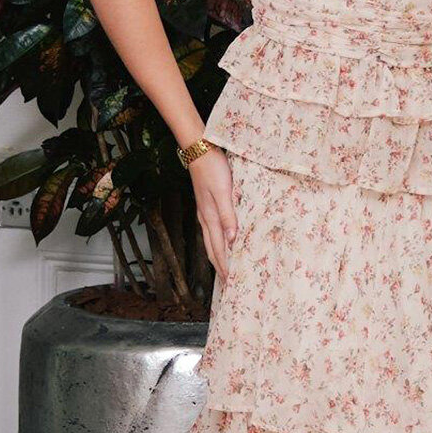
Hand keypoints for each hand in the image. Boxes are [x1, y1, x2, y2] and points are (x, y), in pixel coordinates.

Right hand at [188, 147, 238, 282]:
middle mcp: (205, 218)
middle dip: (219, 266)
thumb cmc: (213, 168)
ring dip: (217, 256)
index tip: (230, 281)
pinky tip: (221, 242)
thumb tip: (232, 240)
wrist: (199, 150)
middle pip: (212, 249)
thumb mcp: (223, 192)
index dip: (224, 266)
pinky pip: (211, 231)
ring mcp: (204, 212)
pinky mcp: (206, 205)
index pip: (218, 249)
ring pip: (210, 241)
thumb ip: (228, 216)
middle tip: (227, 282)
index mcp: (210, 217)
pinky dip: (216, 243)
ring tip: (224, 268)